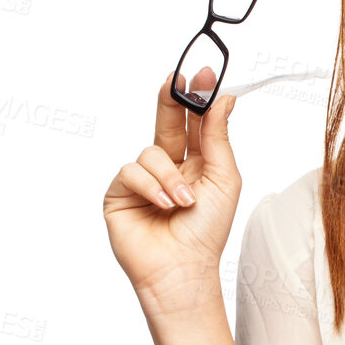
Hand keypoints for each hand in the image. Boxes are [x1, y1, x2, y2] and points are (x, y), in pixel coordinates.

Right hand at [103, 69, 241, 313]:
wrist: (183, 270)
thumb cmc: (207, 232)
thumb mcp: (223, 179)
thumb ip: (218, 137)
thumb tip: (224, 99)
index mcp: (197, 164)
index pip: (194, 122)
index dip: (196, 97)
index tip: (203, 74)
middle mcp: (168, 168)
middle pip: (166, 121)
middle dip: (171, 99)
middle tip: (176, 78)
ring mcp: (142, 180)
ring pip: (150, 151)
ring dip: (169, 176)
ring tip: (184, 203)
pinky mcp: (120, 193)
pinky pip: (131, 170)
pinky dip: (150, 186)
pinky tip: (164, 206)